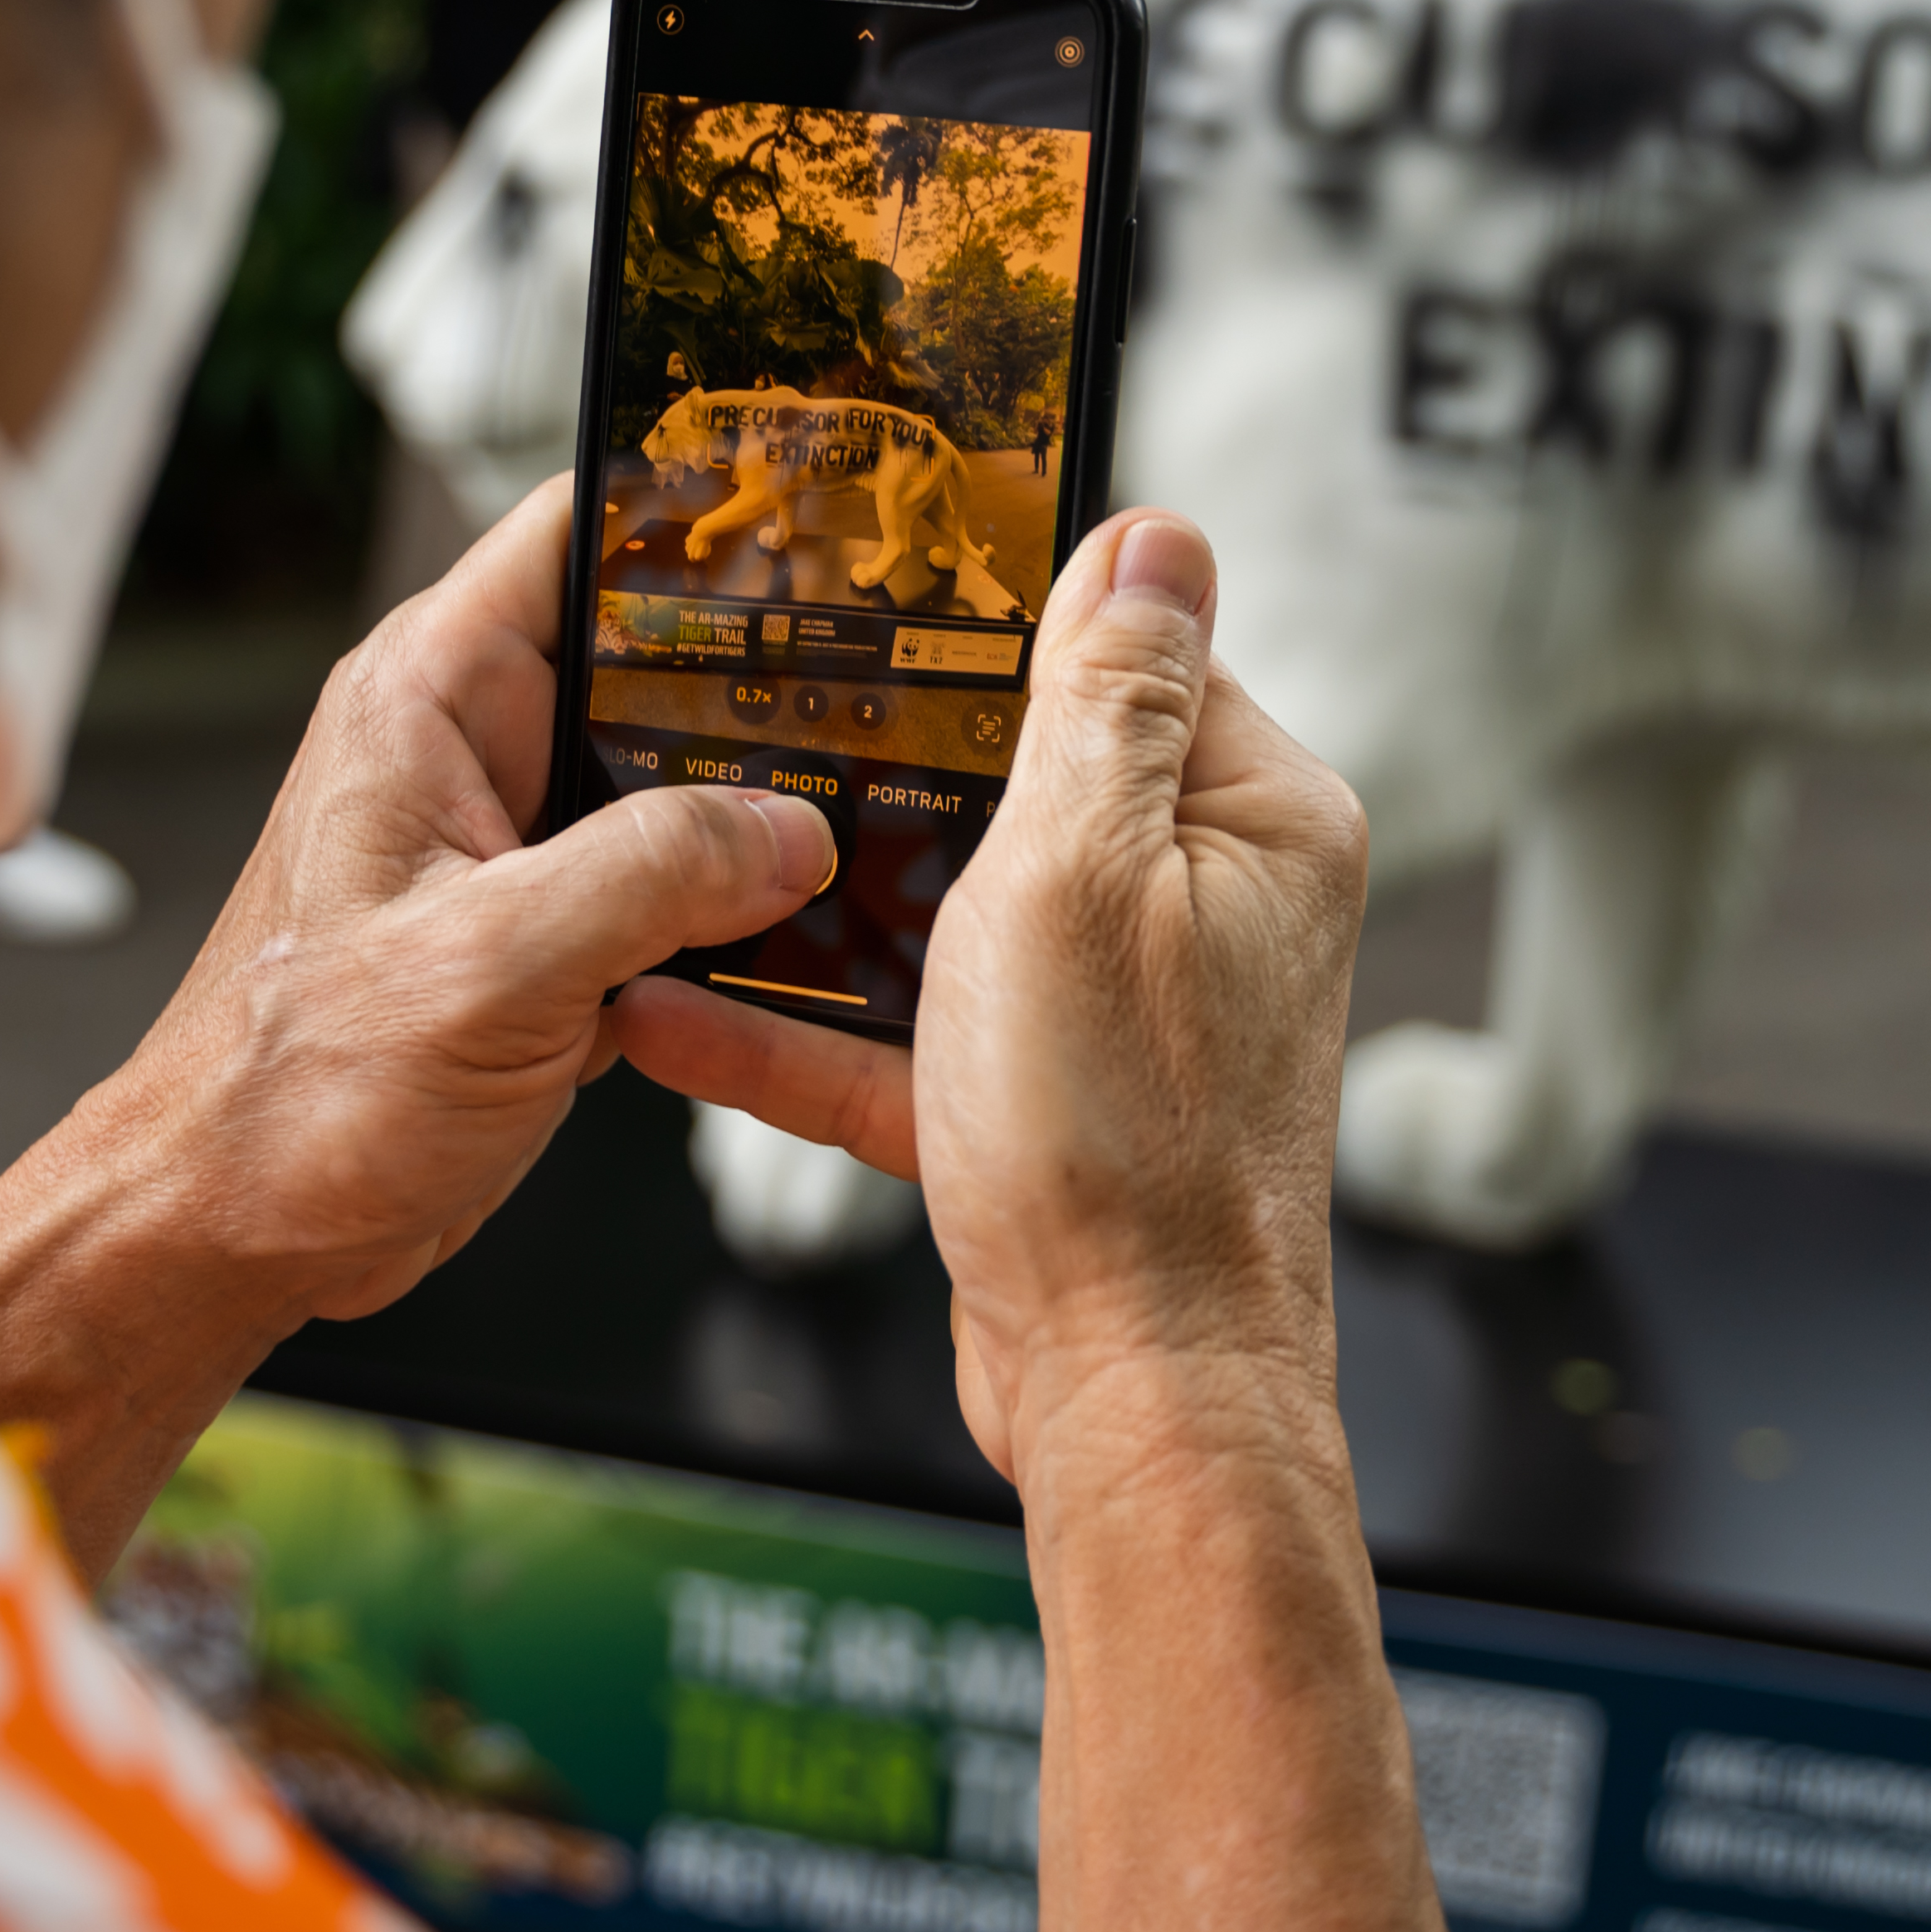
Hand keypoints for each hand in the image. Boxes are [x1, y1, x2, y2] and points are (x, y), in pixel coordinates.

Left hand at [0, 476, 830, 1559]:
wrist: (229, 1229)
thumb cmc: (287, 1097)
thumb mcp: (488, 966)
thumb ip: (649, 877)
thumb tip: (787, 831)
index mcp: (429, 695)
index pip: (581, 528)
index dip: (700, 505)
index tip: (823, 510)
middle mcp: (472, 747)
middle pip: (655, 652)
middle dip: (769, 668)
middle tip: (897, 675)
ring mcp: (513, 842)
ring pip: (675, 774)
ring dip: (762, 800)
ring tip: (882, 792)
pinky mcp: (545, 933)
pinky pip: (669, 880)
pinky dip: (737, 902)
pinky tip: (816, 919)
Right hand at [616, 510, 1371, 1482]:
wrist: (1128, 1397)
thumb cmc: (1125, 1147)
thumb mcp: (1089, 870)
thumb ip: (1107, 699)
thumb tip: (1153, 534)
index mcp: (1254, 822)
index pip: (1132, 657)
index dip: (1005, 626)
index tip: (883, 594)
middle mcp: (1211, 905)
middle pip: (1028, 776)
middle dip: (891, 755)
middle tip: (757, 702)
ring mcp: (1130, 1009)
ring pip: (955, 907)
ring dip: (825, 895)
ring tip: (691, 843)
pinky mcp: (1051, 1104)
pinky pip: (915, 1034)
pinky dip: (809, 1028)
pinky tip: (676, 1009)